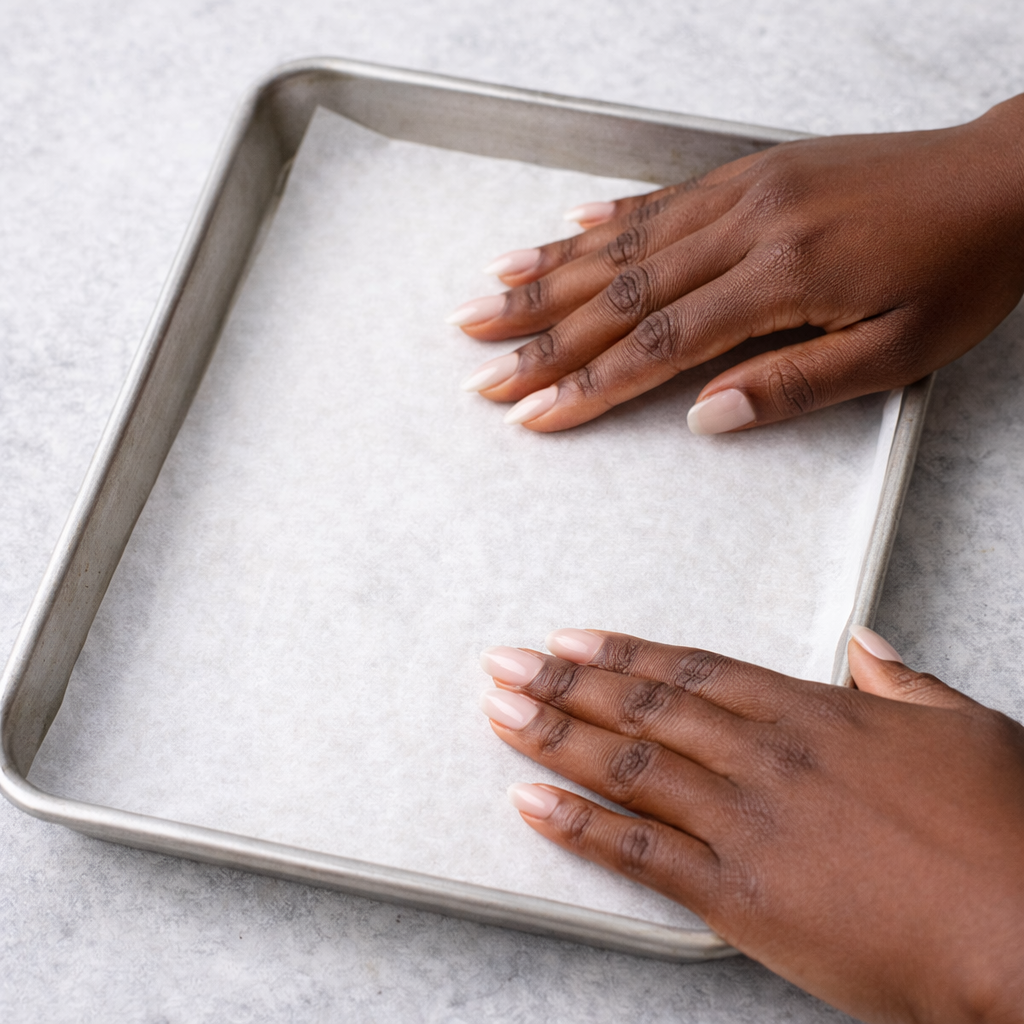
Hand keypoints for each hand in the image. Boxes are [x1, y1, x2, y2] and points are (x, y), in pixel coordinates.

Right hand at [453, 95, 1023, 433]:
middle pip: (620, 292)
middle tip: (478, 362)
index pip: (659, 345)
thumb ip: (797, 386)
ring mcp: (743, 191)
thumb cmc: (962, 271)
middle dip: (542, 335)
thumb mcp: (900, 352)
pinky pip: (661, 197)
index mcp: (782, 278)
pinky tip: (562, 232)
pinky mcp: (750, 172)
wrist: (1009, 175)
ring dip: (549, 274)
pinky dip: (604, 220)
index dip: (587, 385)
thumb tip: (705, 417)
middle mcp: (746, 226)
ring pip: (625, 242)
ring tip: (488, 297)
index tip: (530, 412)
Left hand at [477, 628, 1023, 1022]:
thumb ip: (904, 684)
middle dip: (565, 682)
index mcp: (813, 713)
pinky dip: (576, 824)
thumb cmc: (1009, 831)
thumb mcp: (969, 730)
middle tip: (506, 661)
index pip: (693, 670)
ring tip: (498, 709)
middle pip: (644, 707)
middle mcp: (764, 756)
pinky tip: (528, 802)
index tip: (572, 638)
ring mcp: (745, 822)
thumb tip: (868, 646)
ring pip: (627, 764)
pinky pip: (637, 852)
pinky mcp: (739, 895)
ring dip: (553, 734)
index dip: (624, 653)